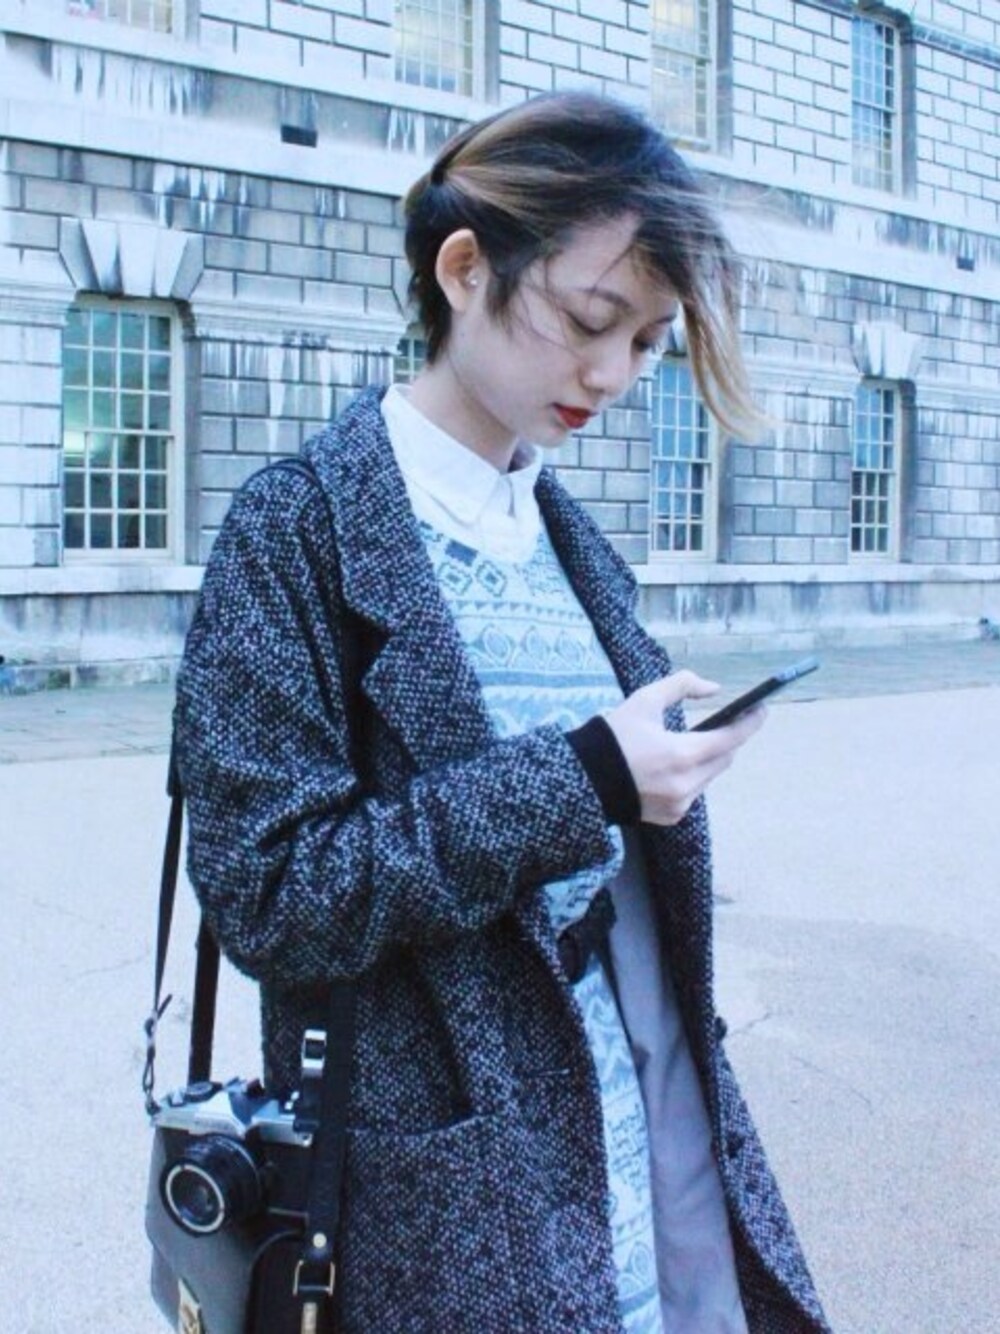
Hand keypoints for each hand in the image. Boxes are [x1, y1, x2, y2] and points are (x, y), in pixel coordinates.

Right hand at [603, 671, 765, 825]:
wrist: (584, 779)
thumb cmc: (614, 736)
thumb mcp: (645, 700)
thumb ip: (682, 686)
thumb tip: (714, 689)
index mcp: (682, 754)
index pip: (731, 739)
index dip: (750, 723)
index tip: (761, 709)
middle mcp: (686, 784)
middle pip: (724, 759)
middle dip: (726, 740)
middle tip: (724, 722)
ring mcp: (680, 805)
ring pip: (710, 776)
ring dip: (708, 759)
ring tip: (694, 743)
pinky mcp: (672, 817)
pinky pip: (694, 792)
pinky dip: (692, 777)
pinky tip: (674, 766)